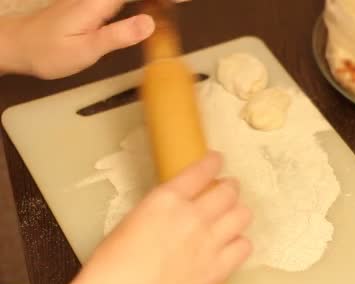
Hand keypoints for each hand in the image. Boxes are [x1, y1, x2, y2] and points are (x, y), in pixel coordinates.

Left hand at [8, 0, 187, 78]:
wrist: (18, 45)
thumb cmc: (48, 51)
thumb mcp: (86, 50)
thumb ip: (118, 35)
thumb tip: (149, 23)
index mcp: (98, 3)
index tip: (181, 2)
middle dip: (160, 1)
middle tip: (180, 6)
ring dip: (151, 3)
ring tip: (173, 8)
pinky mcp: (92, 3)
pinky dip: (140, 3)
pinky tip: (150, 10)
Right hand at [81, 151, 251, 283]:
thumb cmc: (114, 263)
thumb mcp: (135, 219)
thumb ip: (163, 209)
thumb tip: (179, 208)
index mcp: (167, 199)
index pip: (202, 170)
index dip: (214, 162)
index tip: (218, 160)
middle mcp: (193, 216)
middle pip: (229, 191)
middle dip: (230, 187)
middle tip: (229, 190)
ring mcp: (210, 242)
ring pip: (242, 215)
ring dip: (238, 213)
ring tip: (232, 216)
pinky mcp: (219, 268)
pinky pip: (244, 247)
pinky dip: (240, 243)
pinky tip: (231, 245)